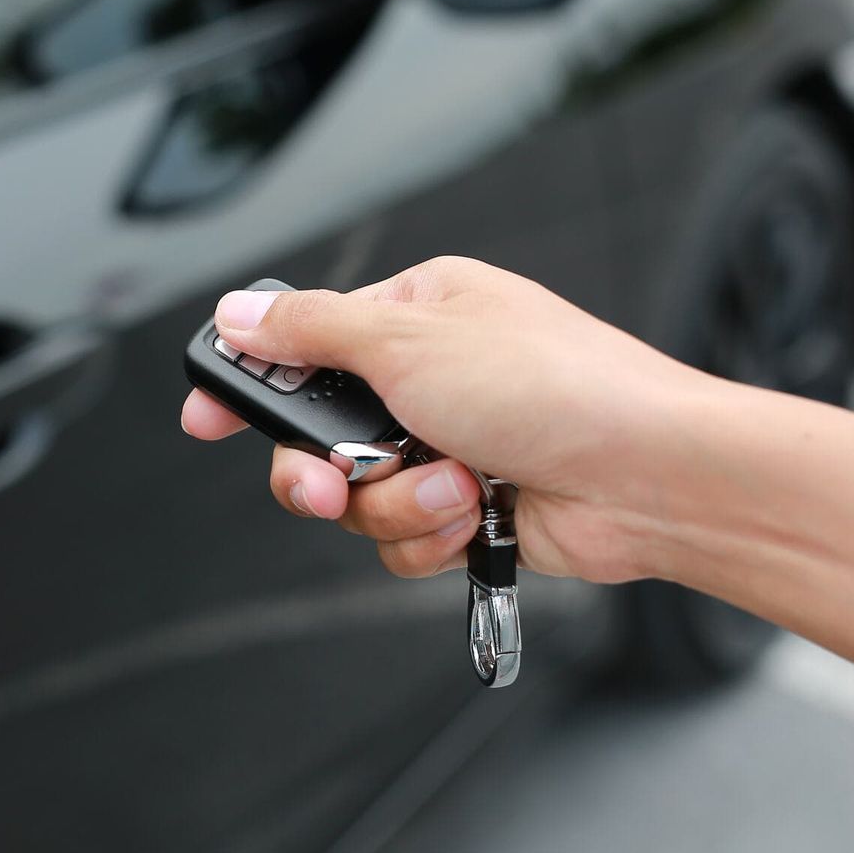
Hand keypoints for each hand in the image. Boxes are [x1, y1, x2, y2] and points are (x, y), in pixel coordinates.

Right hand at [181, 257, 717, 581]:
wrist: (648, 475)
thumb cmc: (556, 386)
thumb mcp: (410, 339)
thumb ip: (310, 331)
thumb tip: (240, 313)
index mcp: (416, 313)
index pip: (304, 342)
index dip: (250, 383)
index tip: (205, 417)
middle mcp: (429, 377)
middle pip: (318, 435)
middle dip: (325, 468)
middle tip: (332, 480)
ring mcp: (450, 445)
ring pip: (357, 497)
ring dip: (396, 501)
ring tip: (454, 483)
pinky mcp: (470, 510)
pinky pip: (401, 538)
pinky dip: (431, 533)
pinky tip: (476, 513)